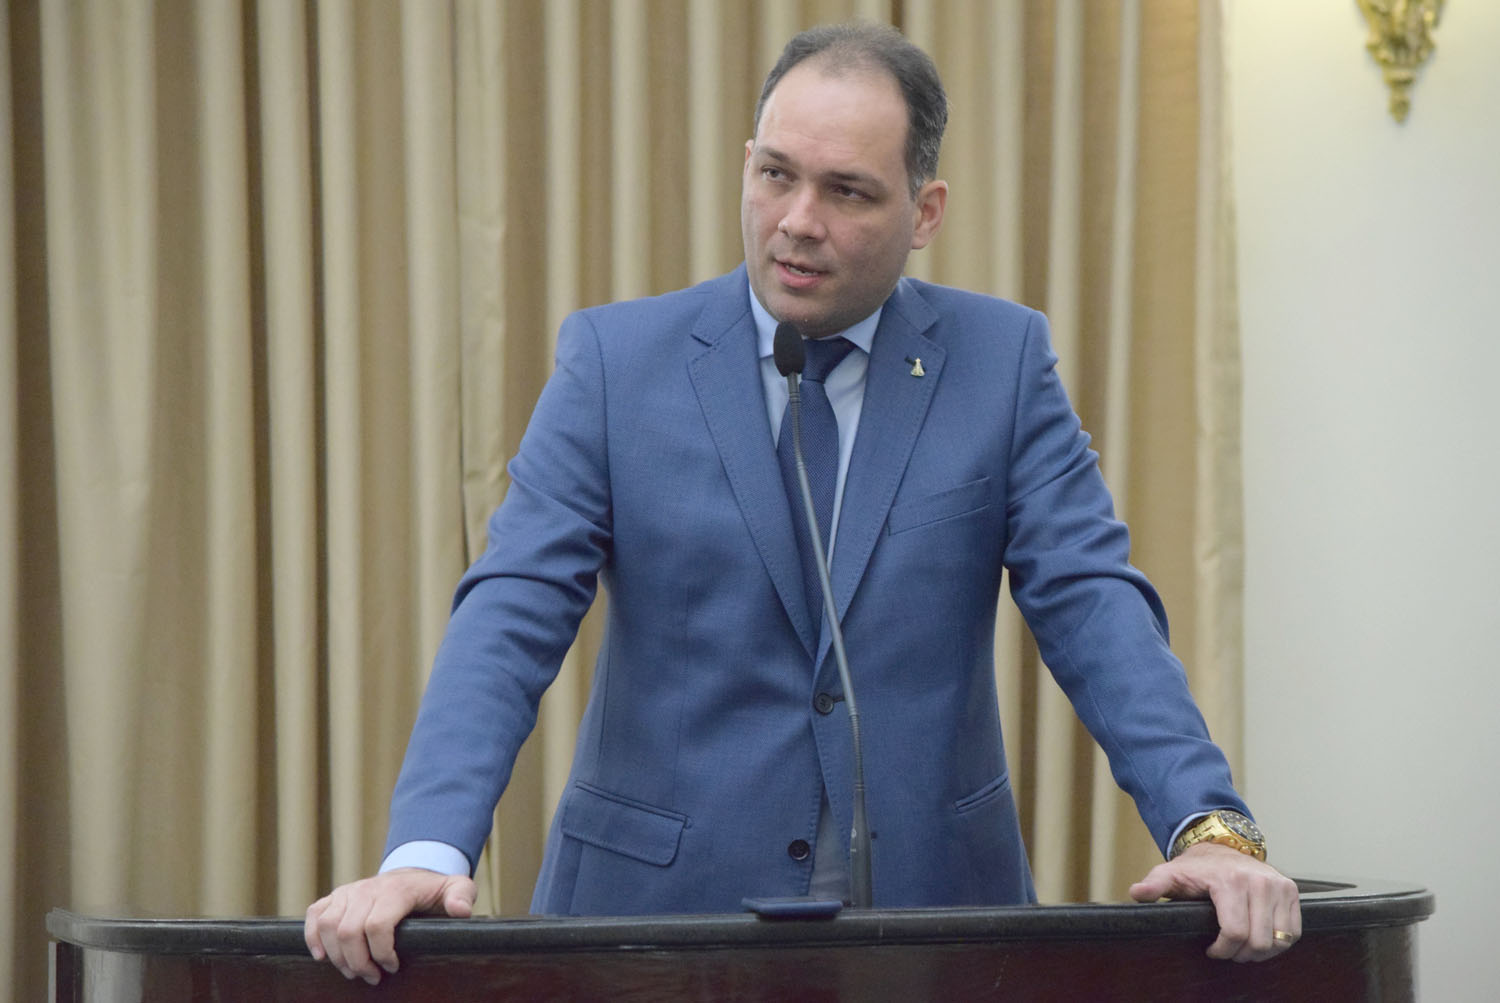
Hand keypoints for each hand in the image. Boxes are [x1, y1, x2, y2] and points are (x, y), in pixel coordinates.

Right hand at [304, 867, 476, 984]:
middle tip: (373, 977)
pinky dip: (312, 938)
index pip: (377, 925)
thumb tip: (460, 910)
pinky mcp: (334, 897)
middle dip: (358, 962)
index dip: (382, 953)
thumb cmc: (432, 891)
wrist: (412, 877)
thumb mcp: (455, 888)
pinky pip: (314, 915)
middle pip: (349, 931)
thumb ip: (461, 895)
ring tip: (354, 972)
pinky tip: (323, 957)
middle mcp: (367, 889)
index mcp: (396, 891)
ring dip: (337, 956)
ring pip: (328, 926)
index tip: (393, 967)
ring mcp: (348, 892)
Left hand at [1129, 843, 1300, 961]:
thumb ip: (1155, 885)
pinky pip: (1293, 932)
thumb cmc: (1196, 868)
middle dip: (1240, 954)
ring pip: (1279, 940)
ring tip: (1241, 947)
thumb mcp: (1171, 874)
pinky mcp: (1291, 891)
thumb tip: (1138, 893)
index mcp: (1230, 880)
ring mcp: (1279, 885)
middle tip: (1227, 951)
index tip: (1211, 950)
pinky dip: (1279, 943)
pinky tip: (1259, 939)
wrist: (1222, 847)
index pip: (1235, 932)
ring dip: (1261, 952)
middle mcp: (1259, 881)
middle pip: (1259, 941)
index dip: (1223, 950)